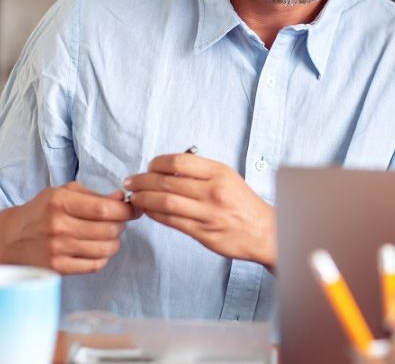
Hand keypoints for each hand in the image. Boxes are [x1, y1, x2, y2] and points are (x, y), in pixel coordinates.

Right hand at [0, 181, 137, 274]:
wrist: (8, 239)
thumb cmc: (40, 212)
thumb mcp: (62, 193)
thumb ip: (93, 195)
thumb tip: (122, 199)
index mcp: (60, 201)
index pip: (105, 209)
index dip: (126, 210)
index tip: (133, 210)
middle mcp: (57, 225)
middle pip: (109, 229)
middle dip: (121, 225)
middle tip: (119, 222)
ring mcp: (56, 249)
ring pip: (105, 248)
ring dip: (114, 242)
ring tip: (108, 236)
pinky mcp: (56, 268)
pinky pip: (94, 265)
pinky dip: (102, 257)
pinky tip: (97, 249)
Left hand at [123, 153, 276, 267]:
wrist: (264, 232)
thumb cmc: (244, 204)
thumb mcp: (228, 178)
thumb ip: (201, 172)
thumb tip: (167, 169)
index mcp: (219, 173)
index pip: (179, 162)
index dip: (157, 163)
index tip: (149, 166)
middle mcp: (213, 191)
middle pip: (167, 182)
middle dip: (142, 181)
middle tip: (130, 181)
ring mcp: (207, 213)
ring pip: (165, 203)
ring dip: (143, 199)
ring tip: (134, 197)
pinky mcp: (202, 232)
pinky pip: (171, 221)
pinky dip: (154, 215)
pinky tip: (148, 211)